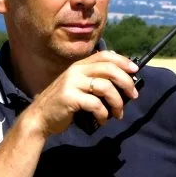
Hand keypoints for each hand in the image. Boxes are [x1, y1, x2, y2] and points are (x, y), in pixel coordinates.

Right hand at [24, 50, 139, 136]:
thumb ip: (93, 80)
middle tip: (133, 95)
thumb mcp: (77, 86)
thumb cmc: (63, 104)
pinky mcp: (69, 97)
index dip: (123, 61)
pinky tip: (103, 120)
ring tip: (119, 114)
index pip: (105, 55)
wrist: (40, 117)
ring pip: (105, 87)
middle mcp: (76, 71)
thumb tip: (122, 83)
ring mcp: (72, 83)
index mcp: (79, 66)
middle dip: (126, 82)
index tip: (135, 70)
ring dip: (117, 102)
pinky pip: (95, 104)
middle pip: (109, 69)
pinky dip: (103, 113)